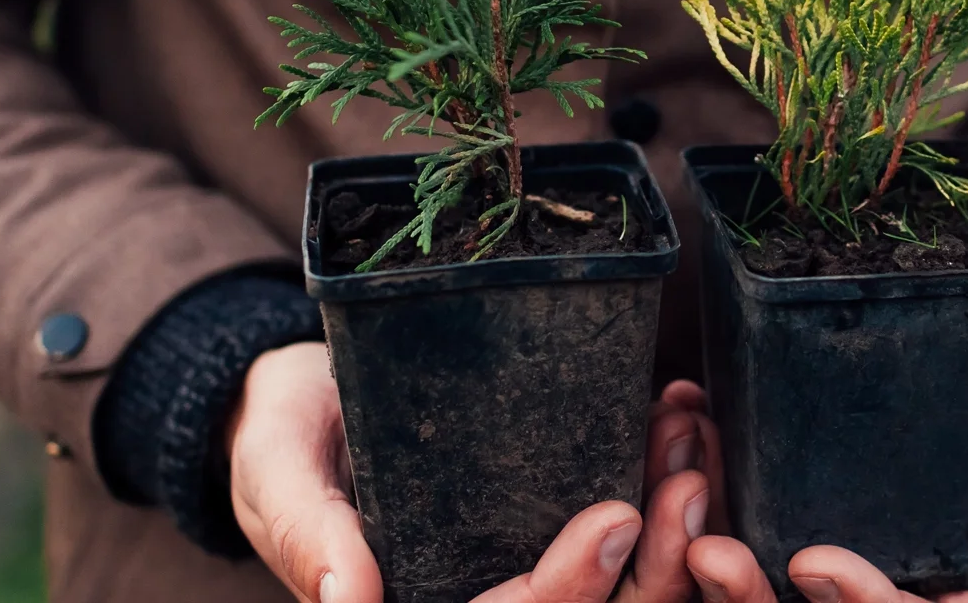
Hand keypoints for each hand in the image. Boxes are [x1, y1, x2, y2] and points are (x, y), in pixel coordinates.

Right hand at [226, 341, 718, 602]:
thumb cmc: (280, 436)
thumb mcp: (276, 474)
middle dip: (655, 558)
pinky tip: (683, 406)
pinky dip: (661, 461)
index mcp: (427, 602)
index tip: (620, 515)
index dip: (572, 586)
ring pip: (631, 569)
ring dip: (676, 510)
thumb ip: (309, 533)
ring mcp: (530, 547)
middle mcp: (491, 588)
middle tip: (688, 474)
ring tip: (691, 428)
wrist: (305, 385)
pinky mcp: (556, 499)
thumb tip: (348, 602)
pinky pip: (633, 507)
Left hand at [687, 315, 967, 602]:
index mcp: (964, 574)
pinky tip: (685, 419)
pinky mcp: (797, 484)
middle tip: (713, 555)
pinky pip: (740, 509)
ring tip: (682, 504)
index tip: (811, 563)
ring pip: (768, 584)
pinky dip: (706, 477)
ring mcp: (842, 528)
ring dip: (718, 564)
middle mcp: (895, 567)